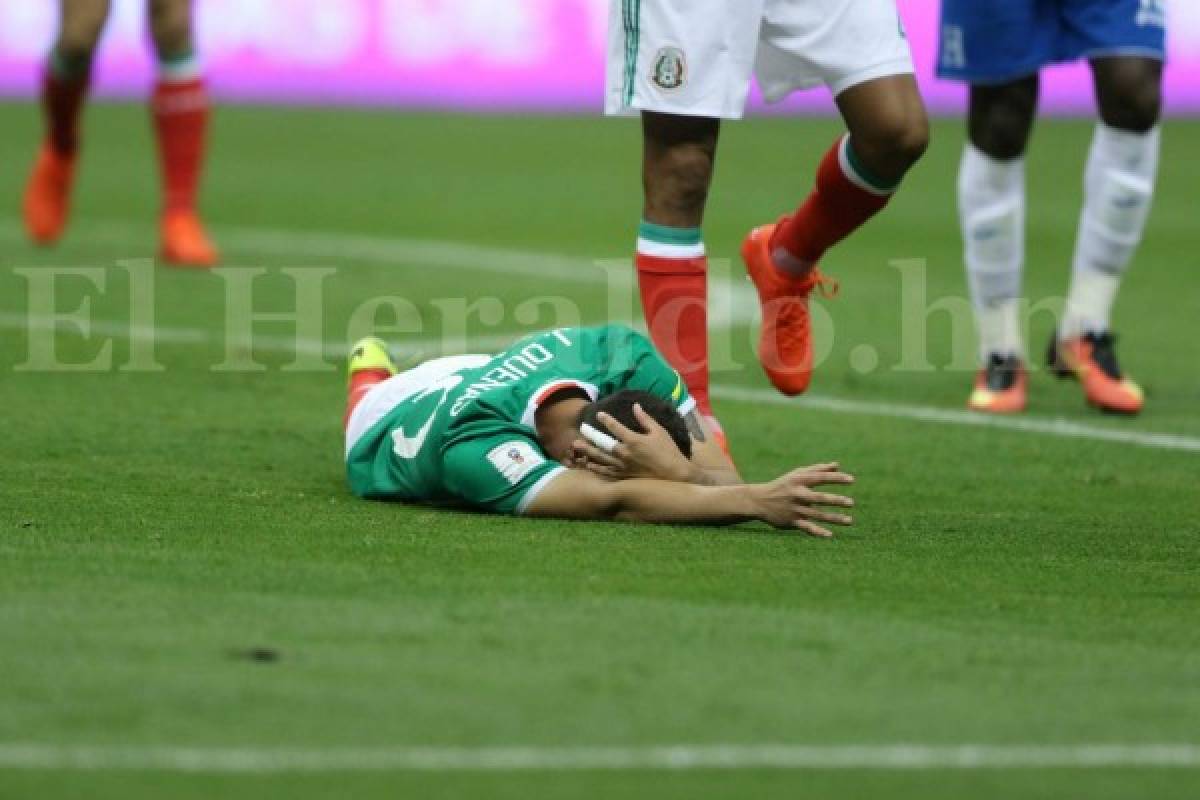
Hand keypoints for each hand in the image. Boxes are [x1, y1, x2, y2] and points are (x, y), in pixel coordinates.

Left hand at [570, 404, 692, 482]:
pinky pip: (606, 472)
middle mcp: (625, 453)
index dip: (606, 419)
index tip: (599, 414)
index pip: (615, 427)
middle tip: (581, 429)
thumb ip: (645, 419)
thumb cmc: (669, 451)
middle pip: (602, 443)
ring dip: (588, 451)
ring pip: (600, 458)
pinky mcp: (624, 476)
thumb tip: (635, 406)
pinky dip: (596, 468)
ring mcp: (623, 466)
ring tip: (576, 446)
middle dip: (590, 435)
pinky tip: (588, 464)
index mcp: (633, 440)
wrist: (675, 475)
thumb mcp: (659, 431)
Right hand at [752, 463, 855, 536]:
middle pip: (819, 498)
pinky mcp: (791, 521)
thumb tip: (837, 466)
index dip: (836, 478)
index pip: (820, 478)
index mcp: (799, 480)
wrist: (759, 500)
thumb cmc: (783, 485)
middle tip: (851, 503)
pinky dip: (817, 532)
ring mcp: (794, 509)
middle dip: (835, 500)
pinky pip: (807, 527)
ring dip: (834, 518)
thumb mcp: (797, 474)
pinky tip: (830, 535)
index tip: (852, 480)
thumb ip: (817, 470)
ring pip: (817, 515)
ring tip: (849, 521)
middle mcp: (797, 494)